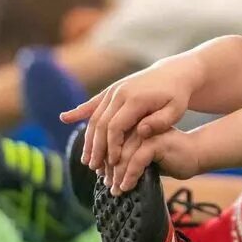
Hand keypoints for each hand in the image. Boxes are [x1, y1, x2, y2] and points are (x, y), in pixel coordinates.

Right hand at [63, 59, 196, 173]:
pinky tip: (64, 118)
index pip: (116, 126)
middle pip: (101, 123)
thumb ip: (160, 122)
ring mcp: (114, 90)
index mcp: (135, 99)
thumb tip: (141, 131)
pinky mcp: (111, 89)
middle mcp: (120, 93)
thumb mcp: (176, 111)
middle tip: (94, 168)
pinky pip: (93, 102)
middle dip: (96, 148)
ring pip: (94, 116)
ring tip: (86, 159)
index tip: (113, 163)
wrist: (174, 73)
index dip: (112, 146)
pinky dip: (79, 111)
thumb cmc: (177, 96)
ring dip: (88, 139)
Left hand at [109, 126, 204, 194]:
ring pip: (123, 156)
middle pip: (114, 149)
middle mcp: (137, 125)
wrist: (196, 154)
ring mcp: (147, 133)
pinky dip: (129, 176)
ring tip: (116, 189)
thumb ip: (127, 158)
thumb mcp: (144, 156)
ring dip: (117, 175)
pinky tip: (127, 186)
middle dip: (109, 170)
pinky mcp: (156, 142)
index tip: (102, 176)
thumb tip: (105, 173)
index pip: (110, 142)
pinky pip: (136, 160)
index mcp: (132, 125)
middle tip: (109, 186)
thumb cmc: (170, 157)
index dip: (103, 160)